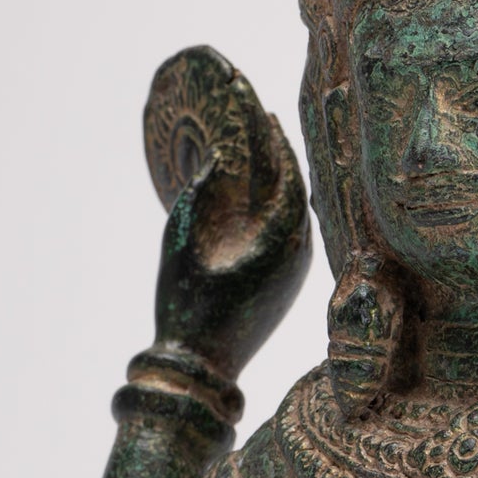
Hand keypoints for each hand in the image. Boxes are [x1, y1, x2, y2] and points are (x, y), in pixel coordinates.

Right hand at [146, 47, 311, 379]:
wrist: (199, 368)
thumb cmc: (185, 306)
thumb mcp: (181, 242)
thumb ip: (198, 197)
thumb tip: (216, 160)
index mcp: (278, 240)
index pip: (285, 175)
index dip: (273, 141)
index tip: (262, 110)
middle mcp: (297, 253)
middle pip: (295, 189)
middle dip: (279, 153)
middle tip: (263, 119)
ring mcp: (296, 271)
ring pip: (295, 210)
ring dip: (280, 177)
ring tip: (262, 147)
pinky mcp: (288, 283)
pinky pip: (290, 231)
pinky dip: (278, 204)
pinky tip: (262, 192)